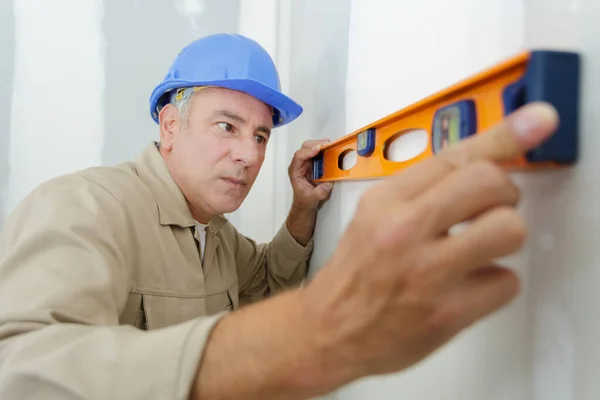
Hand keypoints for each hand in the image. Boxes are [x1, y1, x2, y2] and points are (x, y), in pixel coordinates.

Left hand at [288, 139, 333, 209]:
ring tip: (329, 144)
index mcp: (295, 171)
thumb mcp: (314, 198)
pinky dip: (323, 149)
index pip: (299, 157)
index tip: (318, 149)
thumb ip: (321, 191)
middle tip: (326, 144)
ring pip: (310, 147)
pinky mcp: (312, 163)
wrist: (306, 202)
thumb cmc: (306, 199)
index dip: (308, 151)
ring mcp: (305, 163)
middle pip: (304, 148)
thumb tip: (329, 182)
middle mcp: (299, 164)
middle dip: (315, 144)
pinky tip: (329, 147)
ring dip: (319, 144)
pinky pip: (316, 152)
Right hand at [303, 103, 558, 382]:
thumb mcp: (374, 216)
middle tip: (488, 211)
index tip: (538, 120)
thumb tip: (480, 162)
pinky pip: (507, 282)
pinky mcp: (447, 313)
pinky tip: (470, 286)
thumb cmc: (356, 273)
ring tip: (479, 248)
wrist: (331, 330)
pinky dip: (495, 283)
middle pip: (491, 184)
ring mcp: (427, 273)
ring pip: (509, 229)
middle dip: (504, 195)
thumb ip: (423, 188)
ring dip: (504, 236)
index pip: (455, 156)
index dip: (504, 136)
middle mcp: (403, 230)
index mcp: (385, 200)